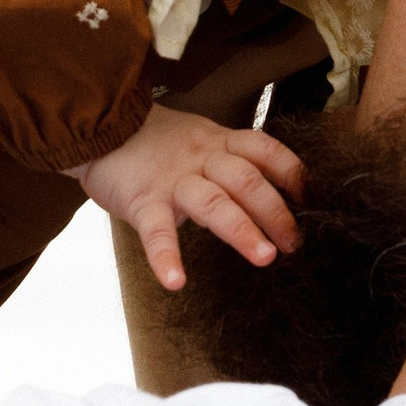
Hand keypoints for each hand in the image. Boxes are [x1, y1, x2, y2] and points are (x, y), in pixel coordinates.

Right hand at [77, 105, 306, 292]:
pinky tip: (175, 281)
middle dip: (275, 211)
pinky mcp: (141, 199)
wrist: (96, 124)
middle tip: (293, 243)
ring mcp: (172, 179)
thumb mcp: (196, 138)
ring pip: (213, 202)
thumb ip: (226, 160)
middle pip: (246, 180)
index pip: (264, 149)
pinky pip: (155, 230)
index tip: (310, 196)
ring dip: (242, 230)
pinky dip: (165, 256)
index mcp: (217, 142)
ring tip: (264, 258)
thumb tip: (265, 194)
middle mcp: (201, 158)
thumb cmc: (151, 142)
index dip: (291, 170)